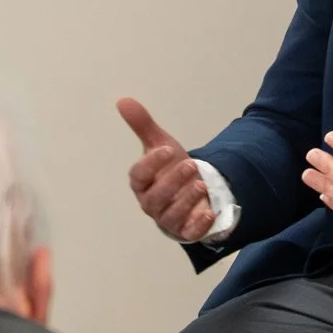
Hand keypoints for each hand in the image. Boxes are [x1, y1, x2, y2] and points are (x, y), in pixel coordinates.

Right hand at [119, 97, 217, 242]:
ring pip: (171, 215)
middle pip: (155, 197)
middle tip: (190, 165)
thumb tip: (123, 100)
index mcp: (141, 183)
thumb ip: (143, 125)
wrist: (192, 189)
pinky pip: (188, 232)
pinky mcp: (184, 231)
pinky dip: (198, 225)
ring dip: (186, 200)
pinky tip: (209, 212)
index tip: (167, 149)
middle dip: (172, 182)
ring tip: (201, 184)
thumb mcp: (160, 144)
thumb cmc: (170, 168)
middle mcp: (150, 203)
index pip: (138, 176)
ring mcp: (167, 219)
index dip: (151, 163)